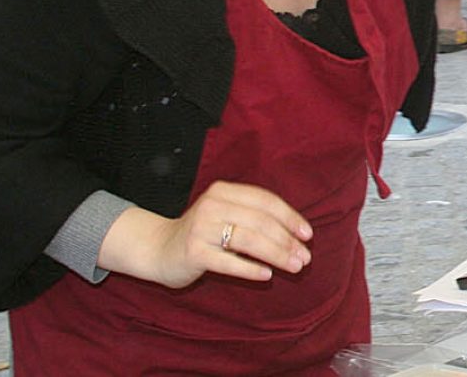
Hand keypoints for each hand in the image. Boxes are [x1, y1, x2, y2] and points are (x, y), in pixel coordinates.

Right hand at [133, 181, 314, 288]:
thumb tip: (299, 235)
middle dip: (287, 241)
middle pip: (260, 222)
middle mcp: (212, 205)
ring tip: (295, 267)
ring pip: (249, 240)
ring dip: (277, 254)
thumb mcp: (227, 216)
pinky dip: (250, 269)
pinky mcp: (193, 252)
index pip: (265, 201)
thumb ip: (255, 218)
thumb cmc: (204, 234)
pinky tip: (267, 275)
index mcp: (224, 191)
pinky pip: (228, 261)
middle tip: (305, 257)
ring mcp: (200, 228)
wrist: (158, 249)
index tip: (308, 235)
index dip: (290, 218)